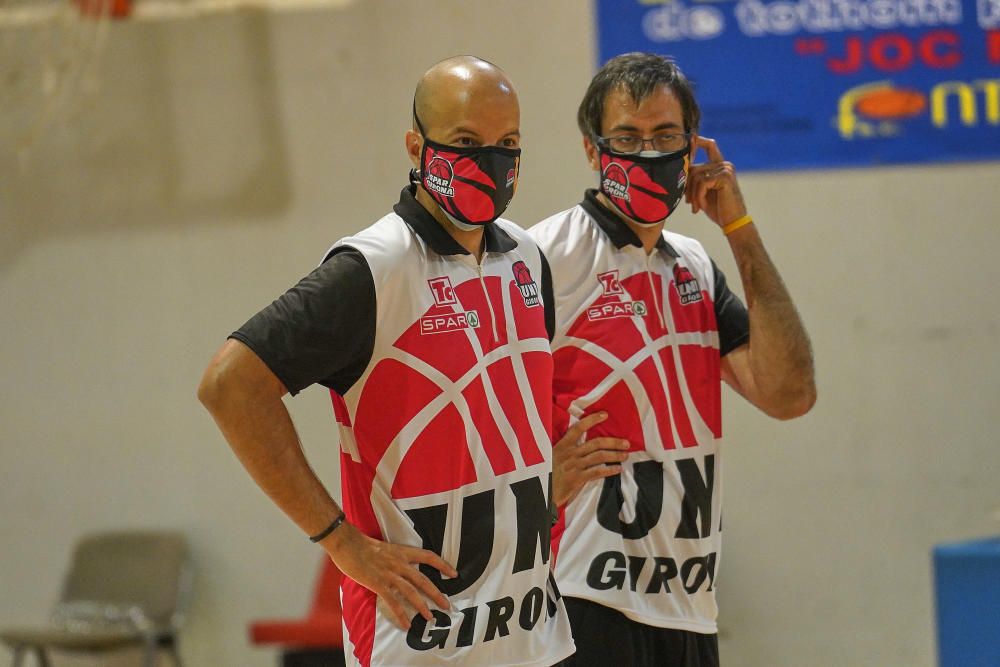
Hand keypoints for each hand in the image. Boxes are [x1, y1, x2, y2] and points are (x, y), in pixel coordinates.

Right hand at [321, 521, 456, 629]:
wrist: (347, 543)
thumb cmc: (362, 545)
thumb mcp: (385, 548)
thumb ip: (395, 558)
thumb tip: (401, 568)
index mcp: (402, 552)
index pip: (428, 557)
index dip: (443, 565)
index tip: (454, 574)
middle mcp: (399, 563)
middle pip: (423, 579)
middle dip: (437, 593)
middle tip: (447, 605)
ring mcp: (389, 573)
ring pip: (411, 591)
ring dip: (421, 606)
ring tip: (430, 617)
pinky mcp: (378, 583)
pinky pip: (392, 601)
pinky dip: (400, 613)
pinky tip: (406, 623)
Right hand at [552, 411, 629, 506]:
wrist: (539, 492)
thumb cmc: (548, 475)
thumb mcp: (553, 458)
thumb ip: (568, 451)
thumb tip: (586, 447)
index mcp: (562, 446)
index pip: (578, 428)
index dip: (592, 420)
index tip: (605, 415)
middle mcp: (569, 453)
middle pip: (595, 443)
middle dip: (613, 442)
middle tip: (626, 443)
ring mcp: (573, 466)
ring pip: (599, 457)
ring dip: (615, 455)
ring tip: (625, 455)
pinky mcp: (576, 479)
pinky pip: (596, 472)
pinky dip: (609, 470)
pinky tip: (617, 469)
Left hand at [685, 136, 747, 227]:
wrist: (733, 222)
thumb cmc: (718, 209)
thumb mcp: (704, 192)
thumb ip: (695, 180)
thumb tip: (678, 170)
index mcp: (720, 165)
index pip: (710, 145)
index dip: (698, 142)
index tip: (689, 138)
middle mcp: (724, 164)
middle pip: (694, 168)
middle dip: (687, 187)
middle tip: (689, 203)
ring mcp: (725, 169)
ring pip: (696, 177)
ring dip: (693, 195)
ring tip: (696, 207)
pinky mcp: (725, 176)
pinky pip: (702, 183)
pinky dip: (699, 197)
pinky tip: (702, 207)